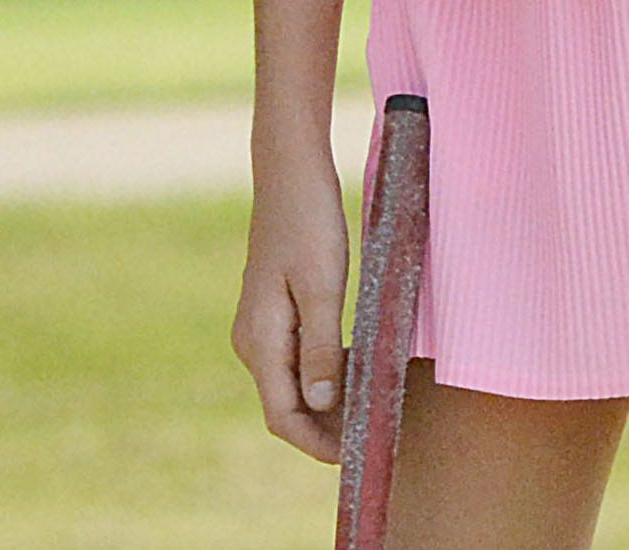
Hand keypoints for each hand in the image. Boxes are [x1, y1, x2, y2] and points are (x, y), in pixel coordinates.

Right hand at [231, 152, 351, 459]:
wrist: (290, 173)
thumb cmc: (309, 222)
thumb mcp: (323, 285)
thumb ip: (320, 348)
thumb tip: (322, 404)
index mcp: (260, 340)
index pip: (282, 417)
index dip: (318, 446)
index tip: (358, 456)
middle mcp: (253, 342)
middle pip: (286, 408)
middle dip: (327, 428)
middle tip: (375, 432)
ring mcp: (260, 328)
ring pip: (292, 387)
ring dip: (328, 403)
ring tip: (371, 404)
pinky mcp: (273, 314)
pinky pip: (296, 362)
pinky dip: (324, 376)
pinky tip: (355, 369)